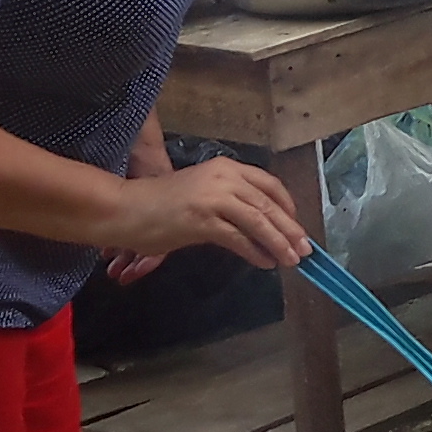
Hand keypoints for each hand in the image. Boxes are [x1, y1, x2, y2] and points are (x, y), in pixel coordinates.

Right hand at [101, 156, 309, 272]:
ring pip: (258, 221)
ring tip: (290, 260)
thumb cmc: (160, 204)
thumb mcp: (202, 193)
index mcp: (226, 168)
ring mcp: (213, 197)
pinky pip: (238, 238)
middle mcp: (223, 177)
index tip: (296, 225)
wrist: (126, 208)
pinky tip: (264, 263)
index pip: (269, 184)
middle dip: (290, 229)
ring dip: (278, 243)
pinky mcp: (202, 220)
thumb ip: (230, 204)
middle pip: (268, 204)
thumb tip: (259, 227)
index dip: (287, 206)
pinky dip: (255, 252)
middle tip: (304, 249)